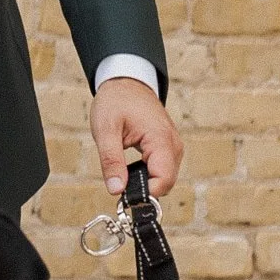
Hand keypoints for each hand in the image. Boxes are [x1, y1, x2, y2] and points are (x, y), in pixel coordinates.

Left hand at [89, 78, 182, 199]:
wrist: (126, 82)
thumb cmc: (116, 101)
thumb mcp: (105, 131)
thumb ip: (111, 161)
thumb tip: (116, 190)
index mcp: (161, 139)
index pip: (164, 181)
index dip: (145, 194)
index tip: (123, 196)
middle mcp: (173, 145)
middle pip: (166, 183)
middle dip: (144, 190)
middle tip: (118, 184)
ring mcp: (173, 146)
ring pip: (165, 178)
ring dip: (145, 182)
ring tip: (122, 174)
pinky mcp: (168, 147)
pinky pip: (162, 170)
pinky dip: (148, 175)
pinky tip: (131, 169)